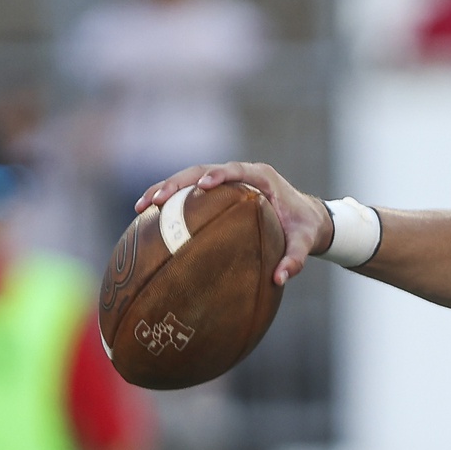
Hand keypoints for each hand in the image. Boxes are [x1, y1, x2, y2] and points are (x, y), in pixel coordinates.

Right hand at [137, 162, 330, 286]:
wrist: (308, 218)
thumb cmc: (306, 228)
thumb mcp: (306, 242)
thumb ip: (295, 259)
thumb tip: (279, 279)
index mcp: (262, 177)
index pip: (236, 170)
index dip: (218, 175)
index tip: (202, 185)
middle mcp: (242, 174)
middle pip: (202, 171)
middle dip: (176, 183)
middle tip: (156, 200)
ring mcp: (228, 181)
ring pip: (190, 178)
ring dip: (165, 190)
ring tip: (141, 207)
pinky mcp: (218, 192)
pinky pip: (191, 193)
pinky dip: (172, 202)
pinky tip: (149, 217)